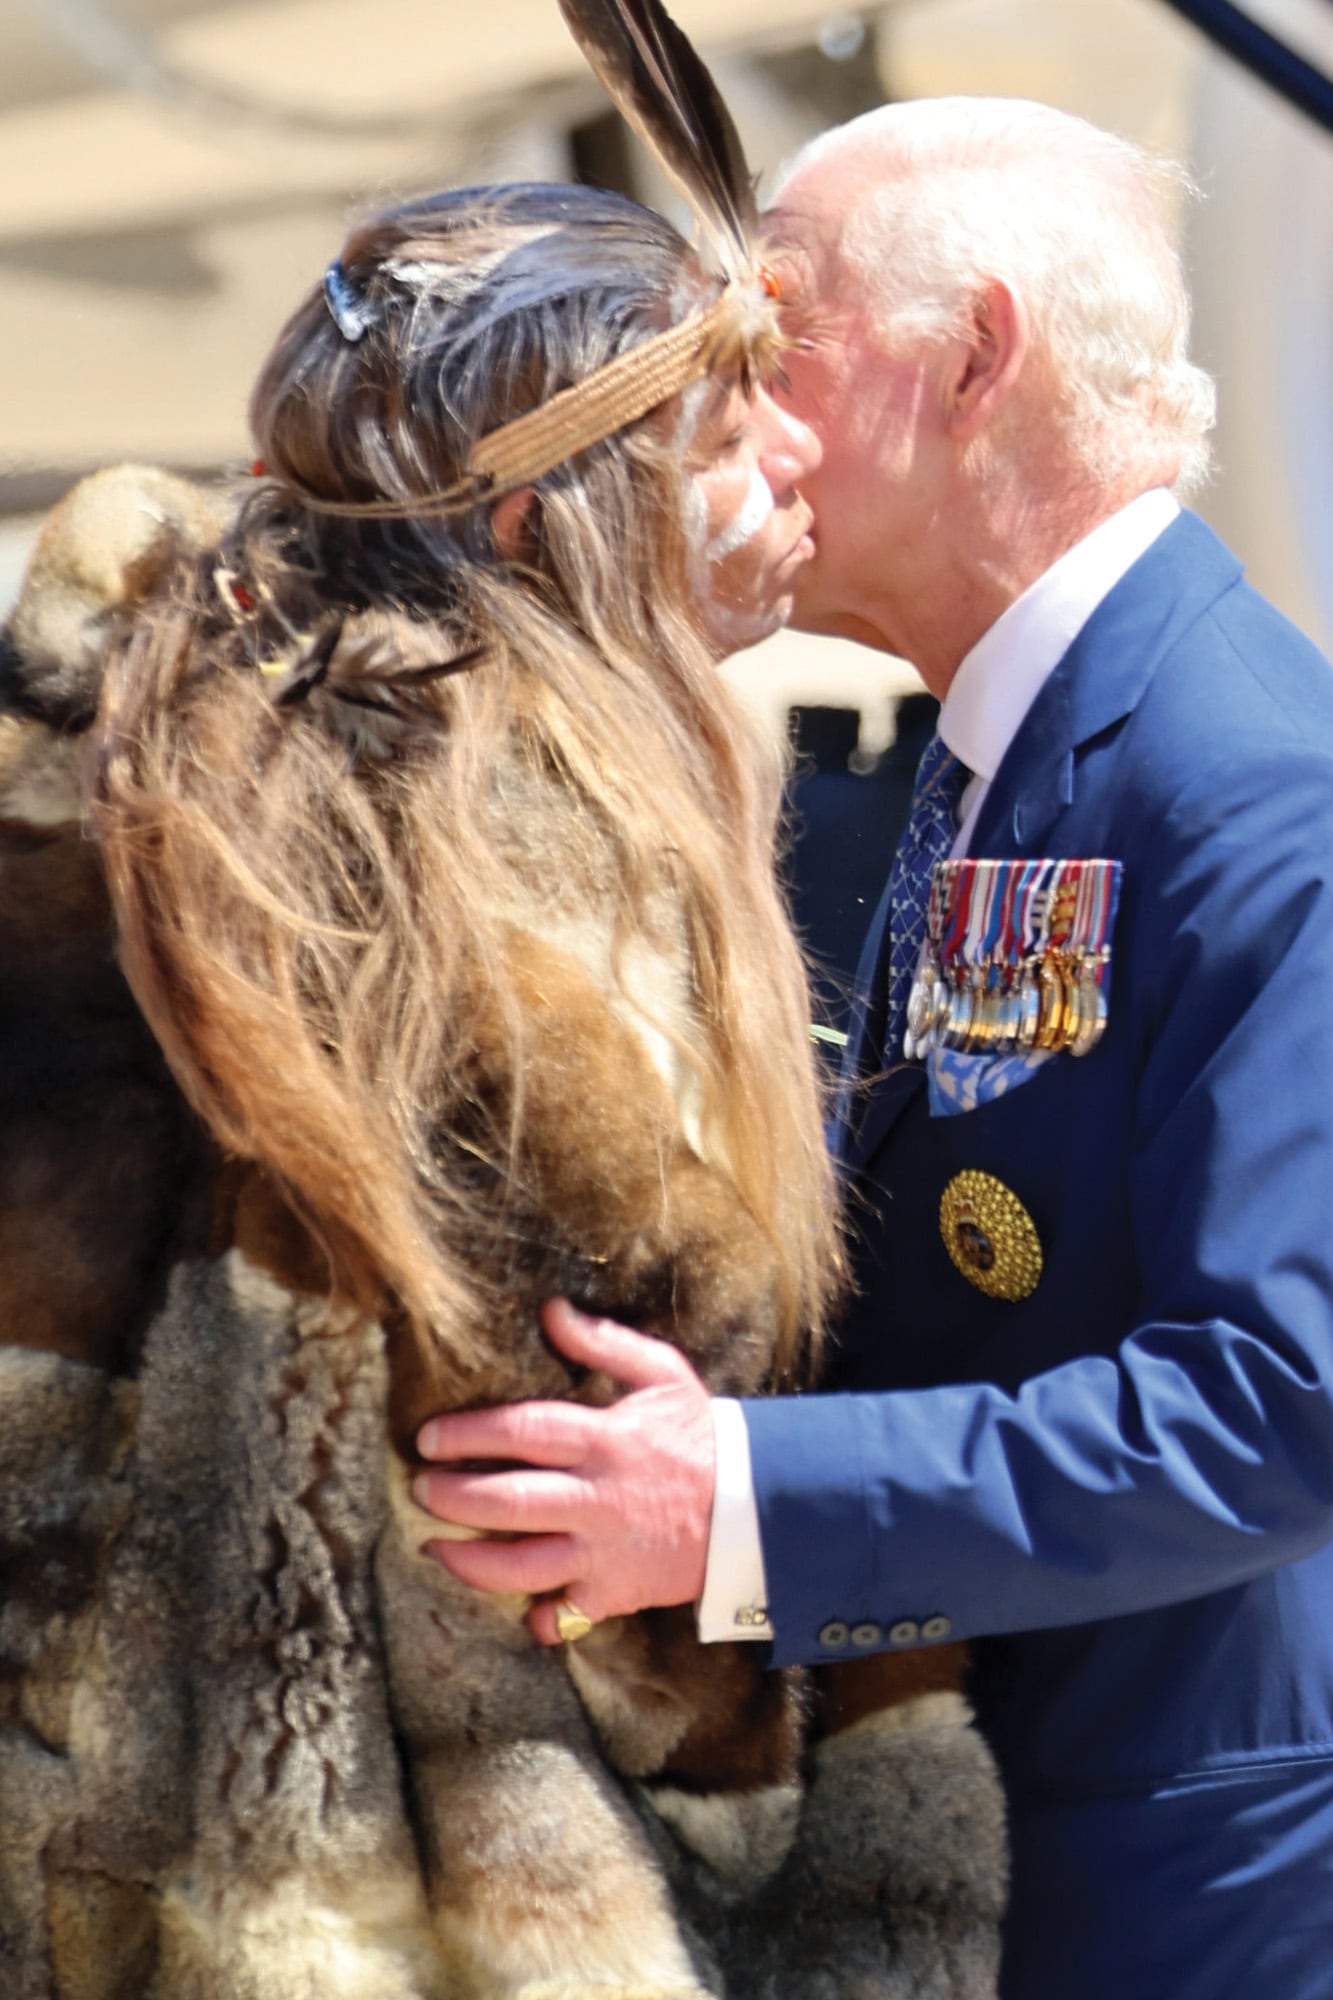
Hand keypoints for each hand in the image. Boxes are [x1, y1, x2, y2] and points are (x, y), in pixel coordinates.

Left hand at [414, 1298, 716, 1644]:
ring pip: (523, 1566)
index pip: (523, 1431)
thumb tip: (550, 1311)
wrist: (756, 1504)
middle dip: (454, 1497)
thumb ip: (603, 1342)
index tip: (428, 1438)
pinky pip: (565, 1614)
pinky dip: (537, 1618)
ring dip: (470, 1561)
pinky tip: (514, 1610)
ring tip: (435, 1547)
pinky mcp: (617, 1592)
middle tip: (421, 1489)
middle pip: (510, 1501)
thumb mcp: (662, 1373)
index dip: (469, 1433)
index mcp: (605, 1439)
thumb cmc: (699, 1434)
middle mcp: (599, 1497)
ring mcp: (605, 1550)